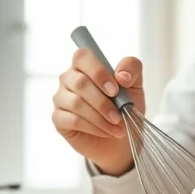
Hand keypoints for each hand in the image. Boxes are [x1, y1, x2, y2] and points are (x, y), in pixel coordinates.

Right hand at [52, 49, 145, 175]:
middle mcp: (69, 79)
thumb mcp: (136, 85)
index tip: (115, 90)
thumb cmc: (124, 107)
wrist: (120, 137)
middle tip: (119, 116)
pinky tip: (104, 131)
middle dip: (103, 102)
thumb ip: (132, 69)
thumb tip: (121, 74)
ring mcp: (61, 98)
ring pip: (76, 103)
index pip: (82, 57)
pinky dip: (93, 127)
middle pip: (80, 83)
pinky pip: (72, 120)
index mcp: (85, 66)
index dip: (98, 72)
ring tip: (115, 126)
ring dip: (100, 118)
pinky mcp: (58, 118)